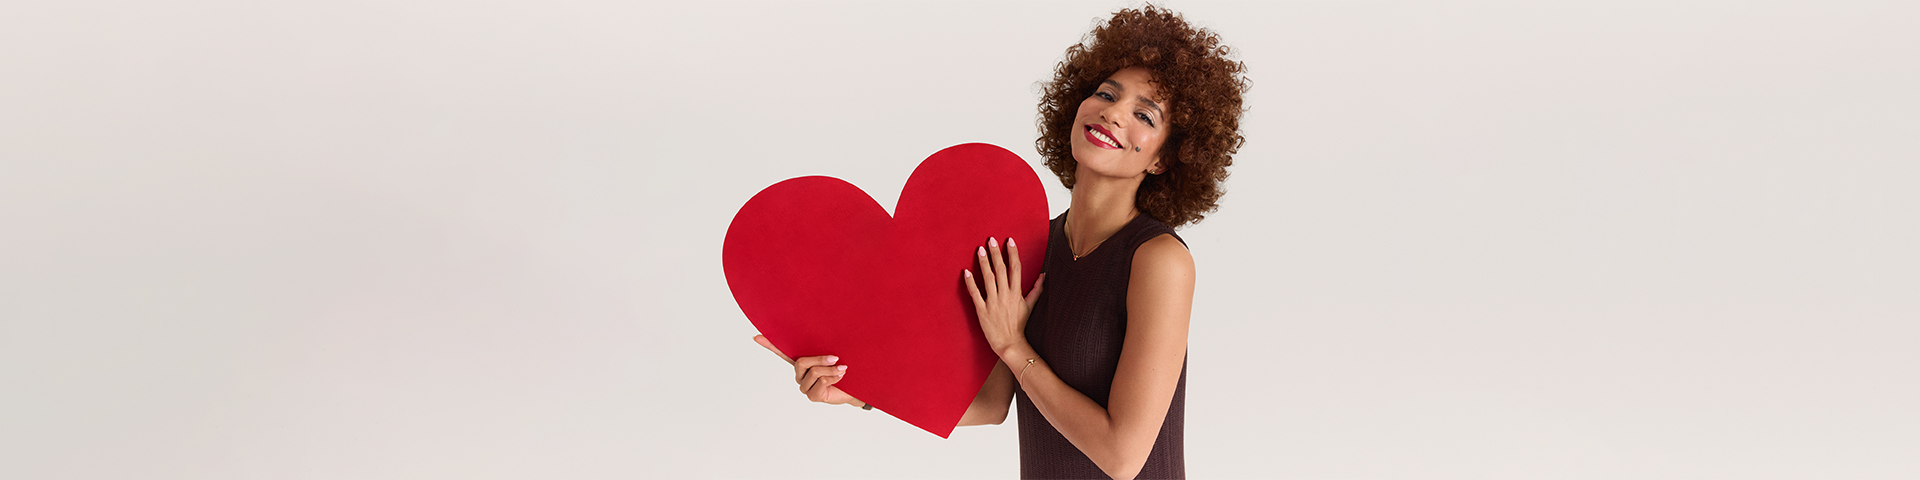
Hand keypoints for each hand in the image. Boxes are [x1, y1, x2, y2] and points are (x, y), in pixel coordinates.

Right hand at [753, 334, 862, 405]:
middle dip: (820, 359)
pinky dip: (834, 377)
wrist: (857, 386)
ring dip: (831, 369)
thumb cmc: (844, 367)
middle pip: (801, 362)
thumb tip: (829, 328)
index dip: (769, 345)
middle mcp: (800, 375)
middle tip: (836, 357)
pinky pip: (821, 383)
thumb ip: (826, 345)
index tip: (756, 336)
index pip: (782, 353)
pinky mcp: (813, 396)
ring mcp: (805, 386)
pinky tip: (841, 378)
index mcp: (802, 362)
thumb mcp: (834, 354)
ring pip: (814, 372)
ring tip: (843, 369)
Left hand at [963, 237, 1045, 356]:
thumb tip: (1044, 275)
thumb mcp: (1030, 306)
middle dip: (996, 253)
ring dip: (984, 263)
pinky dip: (970, 283)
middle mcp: (1005, 295)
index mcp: (1016, 293)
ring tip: (979, 250)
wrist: (1010, 343)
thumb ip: (1036, 289)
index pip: (1015, 268)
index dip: (1012, 253)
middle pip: (1000, 270)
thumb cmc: (1019, 325)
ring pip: (988, 279)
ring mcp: (993, 303)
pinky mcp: (982, 310)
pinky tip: (966, 272)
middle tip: (990, 239)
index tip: (1008, 240)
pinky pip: (975, 294)